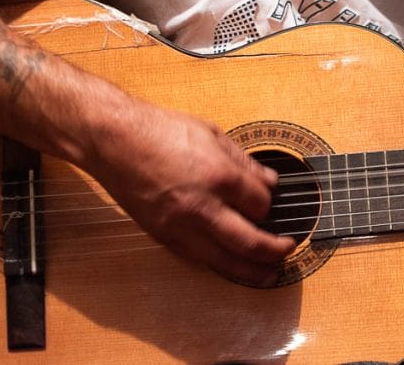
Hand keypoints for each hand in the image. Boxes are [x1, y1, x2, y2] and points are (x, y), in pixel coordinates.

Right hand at [86, 101, 295, 284]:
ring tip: (269, 273)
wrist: (114, 142)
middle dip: (275, 250)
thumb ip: (244, 161)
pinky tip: (231, 265)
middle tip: (289, 249)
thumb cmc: (160, 130)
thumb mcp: (211, 134)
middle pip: (249, 242)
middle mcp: (202, 207)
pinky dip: (218, 264)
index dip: (270, 205)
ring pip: (223, 261)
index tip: (271, 202)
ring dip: (251, 271)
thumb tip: (269, 181)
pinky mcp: (162, 236)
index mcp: (219, 176)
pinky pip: (197, 259)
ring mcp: (180, 226)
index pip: (260, 204)